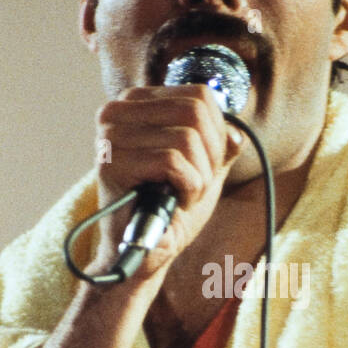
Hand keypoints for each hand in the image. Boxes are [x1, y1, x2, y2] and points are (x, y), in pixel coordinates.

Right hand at [88, 85, 242, 280]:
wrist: (145, 252)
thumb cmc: (170, 208)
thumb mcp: (203, 167)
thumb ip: (221, 145)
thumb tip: (237, 134)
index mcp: (136, 102)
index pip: (199, 94)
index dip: (217, 132)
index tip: (207, 163)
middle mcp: (116, 111)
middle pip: (195, 111)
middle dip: (210, 153)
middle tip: (198, 182)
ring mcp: (110, 136)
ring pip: (187, 137)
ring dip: (200, 175)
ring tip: (182, 194)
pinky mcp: (112, 163)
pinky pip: (173, 161)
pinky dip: (188, 187)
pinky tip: (174, 202)